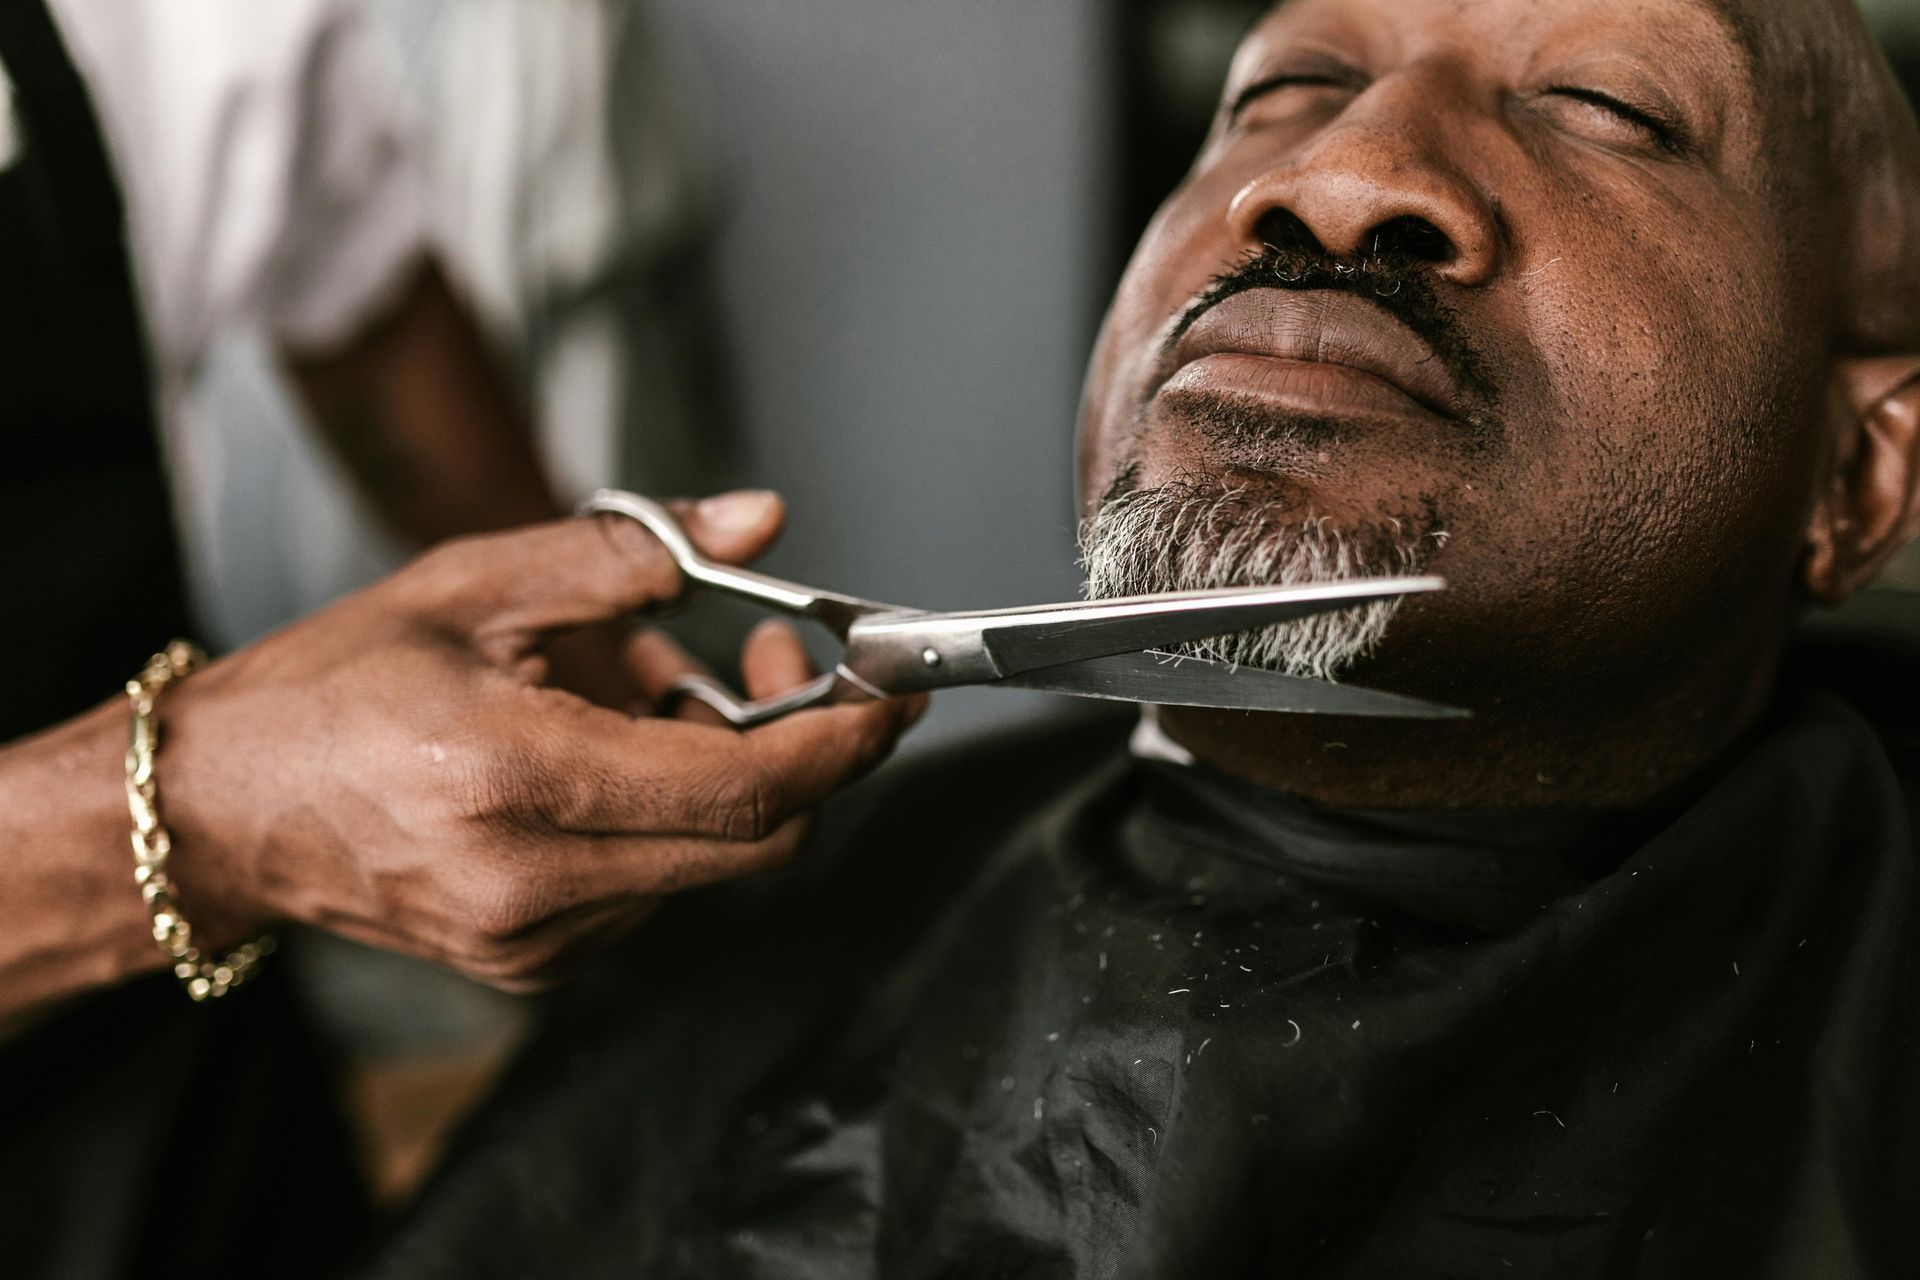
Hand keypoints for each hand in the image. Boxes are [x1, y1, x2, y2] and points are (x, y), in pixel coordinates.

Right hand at [158, 492, 924, 990]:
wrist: (220, 809)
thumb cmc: (331, 689)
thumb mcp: (475, 583)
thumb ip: (628, 551)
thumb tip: (757, 518)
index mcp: (518, 779)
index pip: (743, 786)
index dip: (840, 740)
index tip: (890, 693)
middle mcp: (536, 883)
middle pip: (755, 841)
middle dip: (806, 751)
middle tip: (788, 656)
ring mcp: (537, 942)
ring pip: (712, 866)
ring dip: (730, 776)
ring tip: (667, 684)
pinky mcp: (533, 965)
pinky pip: (657, 890)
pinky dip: (673, 816)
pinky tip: (622, 749)